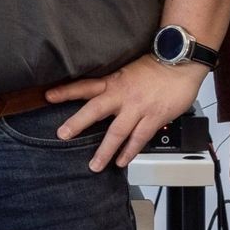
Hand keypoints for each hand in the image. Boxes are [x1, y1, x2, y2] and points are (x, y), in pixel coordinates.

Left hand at [47, 55, 206, 172]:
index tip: (48, 96)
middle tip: (62, 135)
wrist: (181, 63)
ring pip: (116, 132)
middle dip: (77, 123)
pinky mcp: (154, 117)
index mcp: (115, 81)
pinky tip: (122, 162)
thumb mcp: (129, 69)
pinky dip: (129, 152)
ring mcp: (138, 108)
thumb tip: (102, 94)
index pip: (85, 86)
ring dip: (104, 150)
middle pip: (95, 110)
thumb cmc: (157, 65)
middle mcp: (123, 95)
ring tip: (94, 165)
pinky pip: (139, 138)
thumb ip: (115, 83)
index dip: (66, 91)